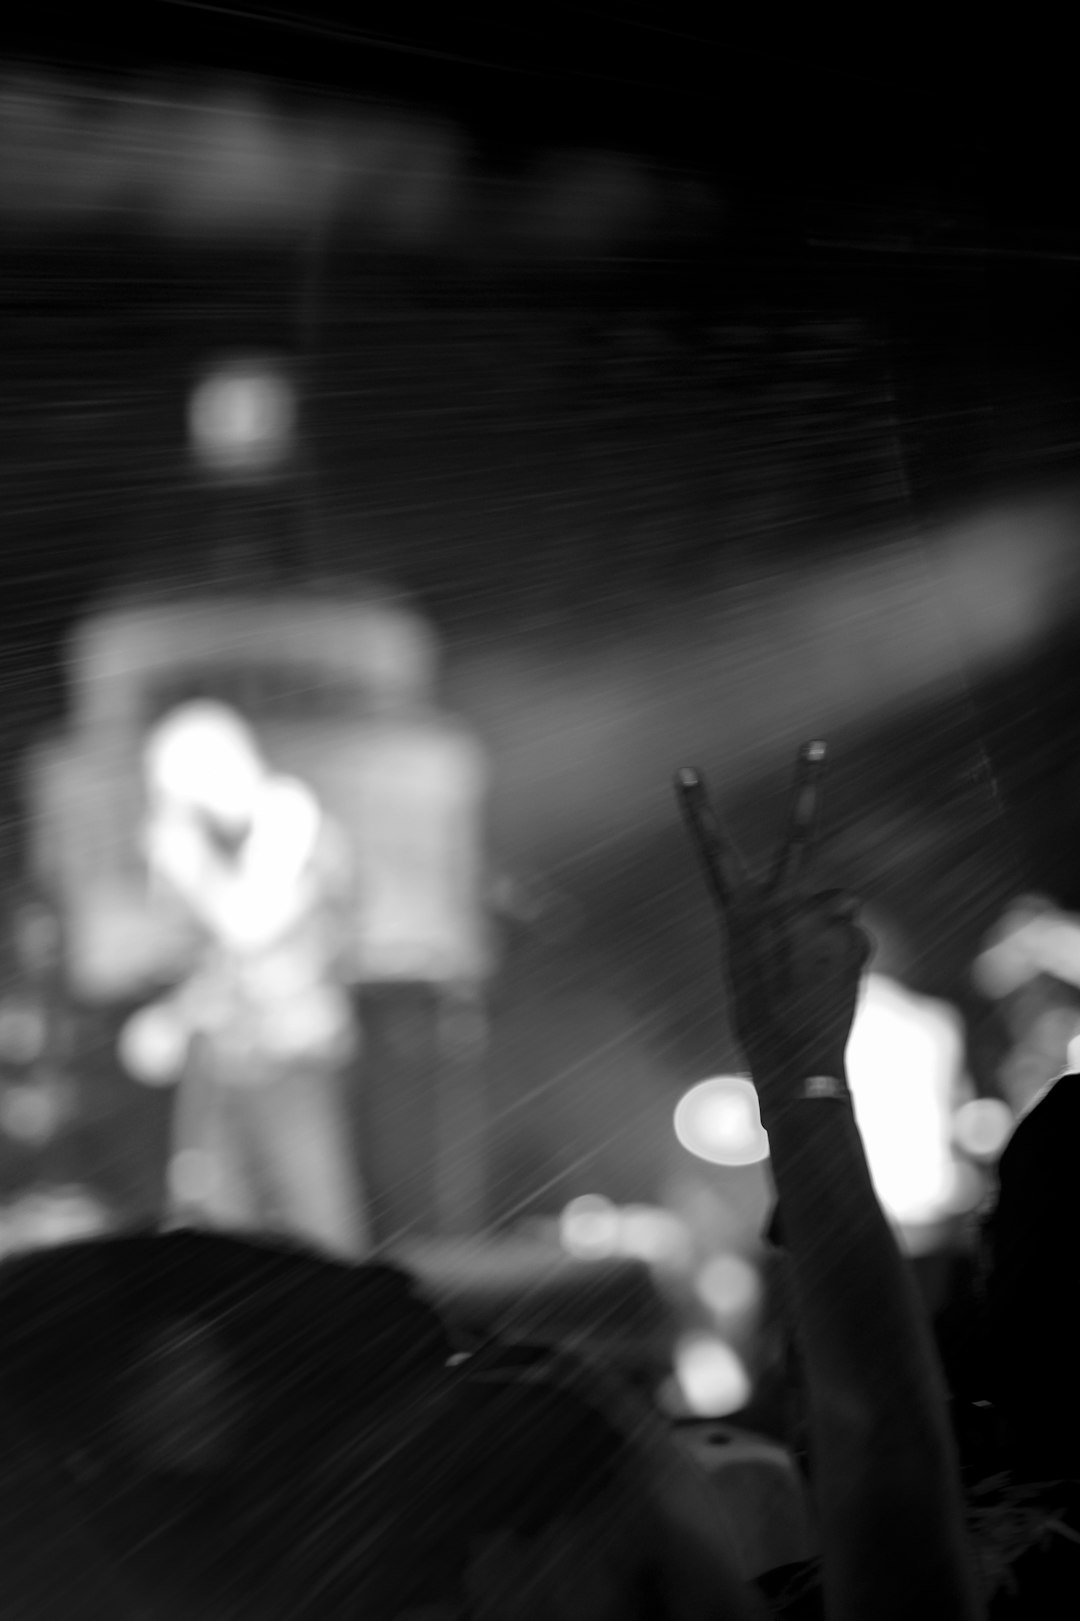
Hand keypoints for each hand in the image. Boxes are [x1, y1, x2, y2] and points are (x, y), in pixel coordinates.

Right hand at [675, 741, 871, 1119]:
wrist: (794, 1059)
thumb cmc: (762, 1019)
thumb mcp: (752, 964)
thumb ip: (781, 925)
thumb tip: (838, 905)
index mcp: (738, 912)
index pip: (714, 852)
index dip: (700, 811)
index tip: (686, 770)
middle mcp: (777, 903)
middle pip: (796, 833)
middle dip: (804, 785)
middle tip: (814, 744)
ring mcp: (818, 915)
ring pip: (837, 910)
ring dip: (832, 937)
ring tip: (816, 978)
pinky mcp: (854, 933)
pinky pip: (856, 938)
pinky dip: (850, 960)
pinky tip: (835, 987)